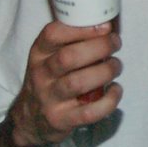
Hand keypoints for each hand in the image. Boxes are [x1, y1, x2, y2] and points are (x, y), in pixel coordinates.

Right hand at [7, 21, 121, 146]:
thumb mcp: (49, 57)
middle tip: (115, 44)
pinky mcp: (61, 120)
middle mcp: (41, 75)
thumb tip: (107, 26)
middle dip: (99, 47)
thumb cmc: (50, 80)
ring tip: (116, 66)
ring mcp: (49, 99)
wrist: (31, 119)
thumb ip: (71, 42)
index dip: (81, 29)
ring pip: (78, 83)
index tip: (104, 26)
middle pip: (68, 57)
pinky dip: (109, 101)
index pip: (52, 34)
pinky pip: (88, 112)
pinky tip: (115, 90)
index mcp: (39, 54)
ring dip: (105, 72)